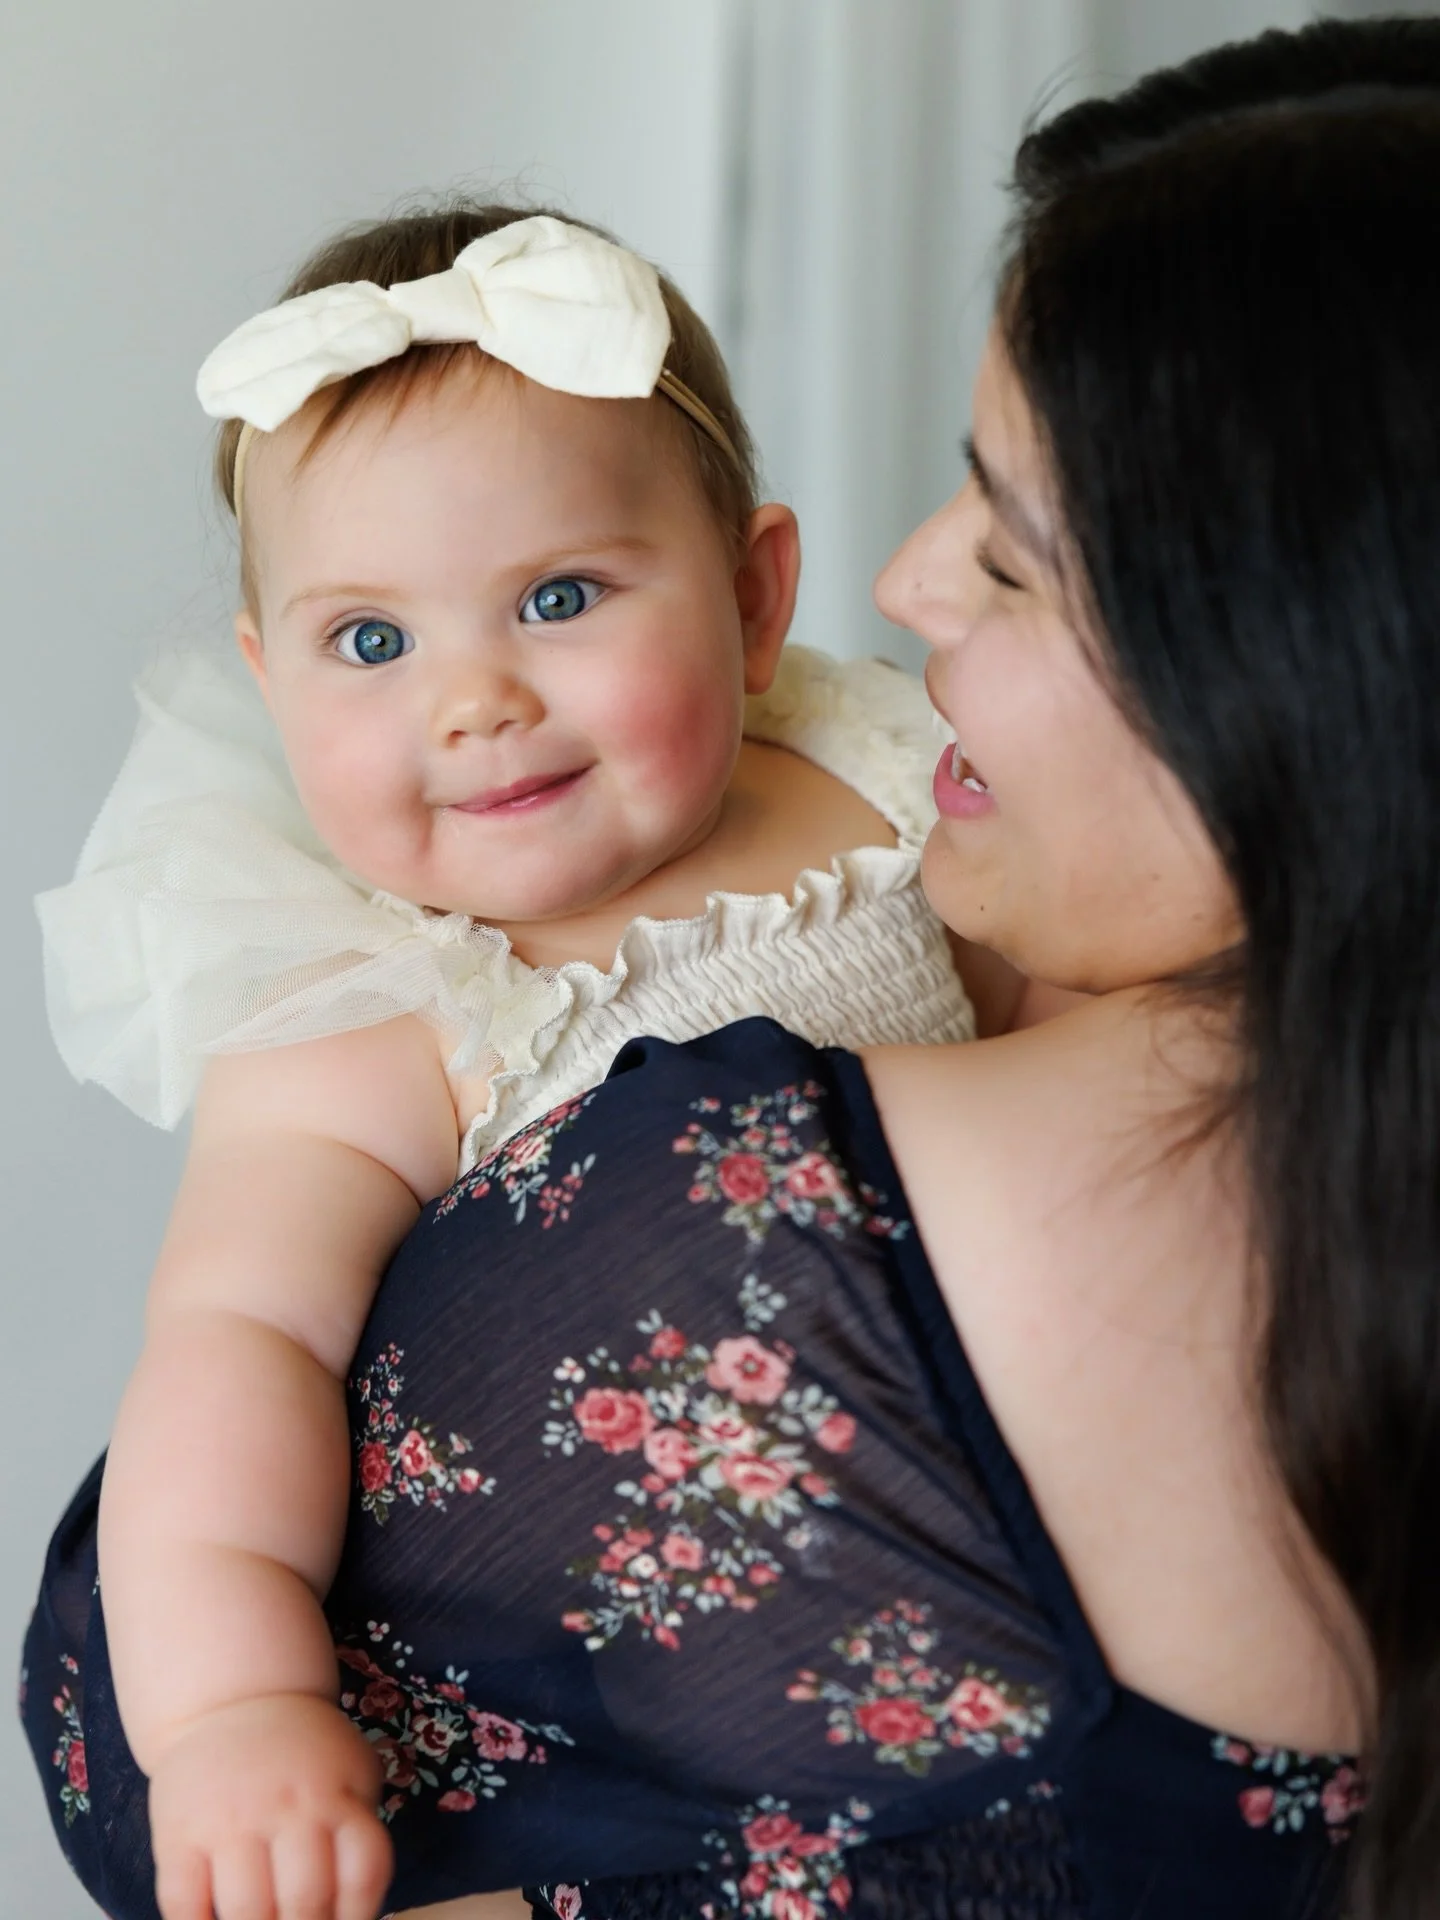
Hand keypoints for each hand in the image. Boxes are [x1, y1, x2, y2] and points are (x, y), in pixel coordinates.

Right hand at [148, 1692, 393, 1919]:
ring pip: (246, 1911)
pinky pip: (184, 1905)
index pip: (363, 1872)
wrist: (232, 1700)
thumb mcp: (351, 1773)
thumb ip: (360, 1832)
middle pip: (305, 1901)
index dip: (359, 1916)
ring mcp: (230, 1822)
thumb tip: (358, 1913)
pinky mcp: (178, 1835)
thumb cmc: (303, 1754)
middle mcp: (288, 1807)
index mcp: (338, 1794)